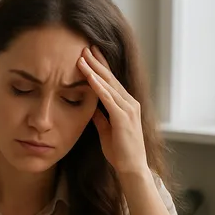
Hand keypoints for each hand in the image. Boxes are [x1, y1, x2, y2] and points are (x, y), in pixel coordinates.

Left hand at [77, 46, 147, 176]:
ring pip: (108, 85)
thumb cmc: (120, 152)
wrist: (131, 168)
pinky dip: (97, 86)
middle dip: (97, 61)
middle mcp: (130, 103)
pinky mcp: (123, 118)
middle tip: (85, 46)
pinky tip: (88, 76)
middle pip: (110, 78)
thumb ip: (100, 117)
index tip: (89, 55)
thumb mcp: (106, 130)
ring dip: (95, 69)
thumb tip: (90, 106)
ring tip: (82, 56)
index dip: (100, 67)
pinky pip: (108, 98)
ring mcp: (128, 109)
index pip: (111, 82)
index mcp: (126, 105)